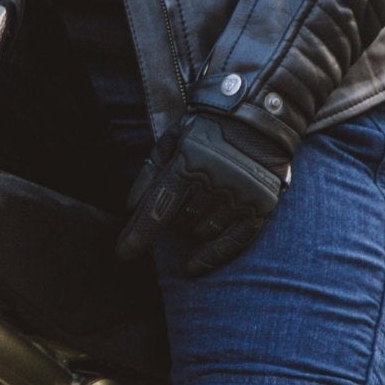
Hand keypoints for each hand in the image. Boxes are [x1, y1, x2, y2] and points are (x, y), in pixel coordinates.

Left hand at [115, 109, 293, 277]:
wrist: (256, 118)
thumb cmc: (205, 129)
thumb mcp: (170, 141)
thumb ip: (149, 172)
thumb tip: (131, 208)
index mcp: (188, 163)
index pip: (158, 208)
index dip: (138, 234)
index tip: (123, 253)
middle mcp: (215, 181)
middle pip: (180, 223)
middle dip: (171, 220)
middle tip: (178, 202)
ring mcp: (240, 195)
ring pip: (203, 232)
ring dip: (192, 229)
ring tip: (196, 208)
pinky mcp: (261, 206)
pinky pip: (234, 242)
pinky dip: (212, 256)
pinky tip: (193, 266)